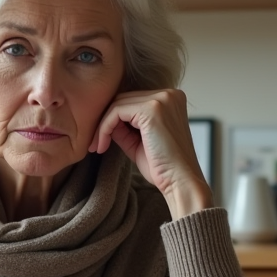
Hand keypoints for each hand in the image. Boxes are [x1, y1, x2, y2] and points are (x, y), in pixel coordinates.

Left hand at [89, 88, 212, 218]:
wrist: (180, 182)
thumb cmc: (163, 167)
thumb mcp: (139, 141)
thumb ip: (124, 127)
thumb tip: (103, 119)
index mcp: (171, 99)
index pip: (132, 101)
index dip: (114, 119)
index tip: (101, 141)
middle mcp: (169, 94)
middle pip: (124, 99)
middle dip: (106, 122)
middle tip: (96, 144)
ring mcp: (162, 100)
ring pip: (118, 104)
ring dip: (103, 126)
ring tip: (99, 147)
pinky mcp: (152, 109)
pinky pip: (117, 111)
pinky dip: (105, 128)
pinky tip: (102, 146)